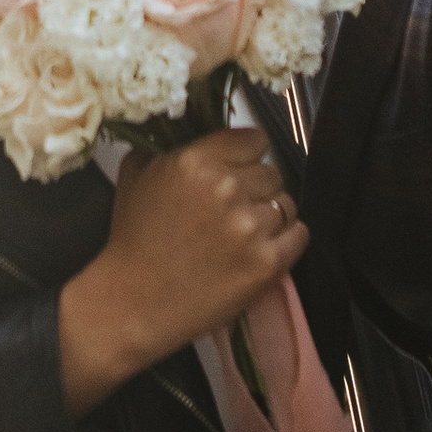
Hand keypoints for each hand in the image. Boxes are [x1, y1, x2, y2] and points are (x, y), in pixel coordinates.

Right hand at [57, 132, 306, 414]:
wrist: (132, 303)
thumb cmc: (132, 240)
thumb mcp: (137, 175)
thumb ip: (169, 146)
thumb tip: (196, 129)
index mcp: (196, 161)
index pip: (254, 140)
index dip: (246, 156)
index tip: (238, 170)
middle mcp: (227, 188)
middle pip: (272, 172)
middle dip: (256, 188)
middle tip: (234, 209)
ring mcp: (250, 226)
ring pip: (285, 204)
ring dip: (268, 216)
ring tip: (243, 235)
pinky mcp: (266, 262)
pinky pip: (299, 234)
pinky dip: (287, 240)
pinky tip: (263, 247)